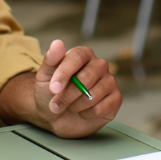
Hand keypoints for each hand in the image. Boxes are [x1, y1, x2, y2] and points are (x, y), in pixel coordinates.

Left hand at [1, 39, 122, 137]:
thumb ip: (50, 60)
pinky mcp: (116, 99)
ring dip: (75, 106)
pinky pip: (101, 108)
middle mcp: (100, 65)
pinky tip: (83, 112)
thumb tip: (57, 42)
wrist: (56, 117)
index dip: (64, 73)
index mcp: (84, 54)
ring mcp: (110, 81)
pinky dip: (87, 114)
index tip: (53, 88)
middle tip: (55, 105)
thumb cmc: (50, 93)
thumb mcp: (44, 77)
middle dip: (67, 95)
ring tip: (70, 106)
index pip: (77, 57)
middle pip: (86, 78)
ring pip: (93, 95)